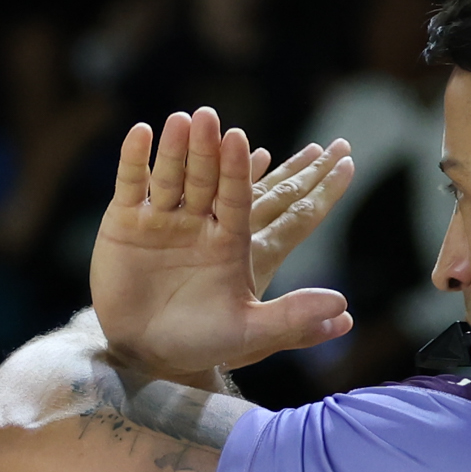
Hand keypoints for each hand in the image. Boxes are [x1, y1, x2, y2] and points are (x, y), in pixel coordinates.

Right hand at [91, 108, 352, 374]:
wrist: (144, 354)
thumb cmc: (199, 343)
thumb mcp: (249, 335)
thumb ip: (294, 320)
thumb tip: (345, 311)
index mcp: (235, 241)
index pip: (252, 199)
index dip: (256, 173)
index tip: (259, 145)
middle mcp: (202, 222)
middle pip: (211, 178)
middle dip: (213, 150)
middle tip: (213, 118)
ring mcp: (163, 217)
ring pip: (173, 173)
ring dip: (178, 147)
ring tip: (183, 119)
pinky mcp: (125, 220)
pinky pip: (133, 183)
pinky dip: (135, 159)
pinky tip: (141, 132)